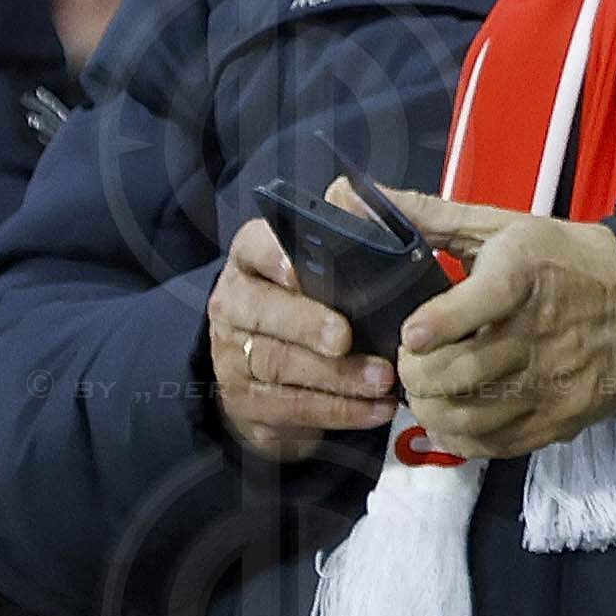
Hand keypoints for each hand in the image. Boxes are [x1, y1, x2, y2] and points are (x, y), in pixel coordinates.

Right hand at [207, 218, 397, 464]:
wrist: (267, 376)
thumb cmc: (315, 307)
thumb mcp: (326, 274)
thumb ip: (346, 245)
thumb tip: (367, 205)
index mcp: (253, 261)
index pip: (255, 247)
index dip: (275, 255)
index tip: (296, 267)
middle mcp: (234, 304)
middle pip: (263, 312)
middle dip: (307, 324)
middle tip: (345, 337)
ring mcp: (232, 355)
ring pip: (279, 364)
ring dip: (336, 375)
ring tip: (382, 379)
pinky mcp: (245, 401)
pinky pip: (291, 407)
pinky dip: (339, 409)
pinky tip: (377, 409)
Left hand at [373, 185, 615, 457]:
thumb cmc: (558, 259)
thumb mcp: (500, 227)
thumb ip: (424, 217)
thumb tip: (344, 194)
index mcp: (525, 273)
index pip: (481, 303)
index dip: (439, 324)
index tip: (412, 333)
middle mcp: (540, 332)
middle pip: (460, 372)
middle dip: (415, 373)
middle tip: (409, 363)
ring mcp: (551, 382)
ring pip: (469, 415)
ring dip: (431, 407)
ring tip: (427, 389)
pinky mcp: (558, 418)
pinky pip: (492, 444)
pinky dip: (460, 436)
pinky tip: (453, 415)